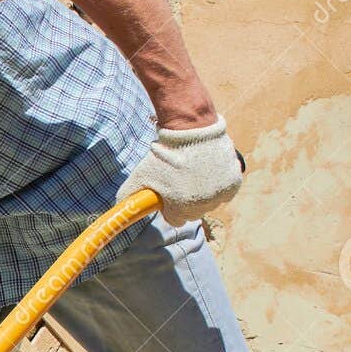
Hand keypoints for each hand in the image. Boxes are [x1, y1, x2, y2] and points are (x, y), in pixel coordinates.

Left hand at [117, 116, 243, 223]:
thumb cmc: (164, 155)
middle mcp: (203, 205)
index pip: (176, 220)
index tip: (169, 196)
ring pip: (211, 202)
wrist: (191, 131)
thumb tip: (117, 206)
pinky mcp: (234, 182)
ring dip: (204, 193)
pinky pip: (226, 192)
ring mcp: (220, 194)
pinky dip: (219, 185)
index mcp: (181, 209)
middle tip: (181, 182)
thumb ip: (128, 195)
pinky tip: (209, 172)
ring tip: (194, 175)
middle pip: (194, 212)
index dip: (171, 209)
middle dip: (187, 201)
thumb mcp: (140, 176)